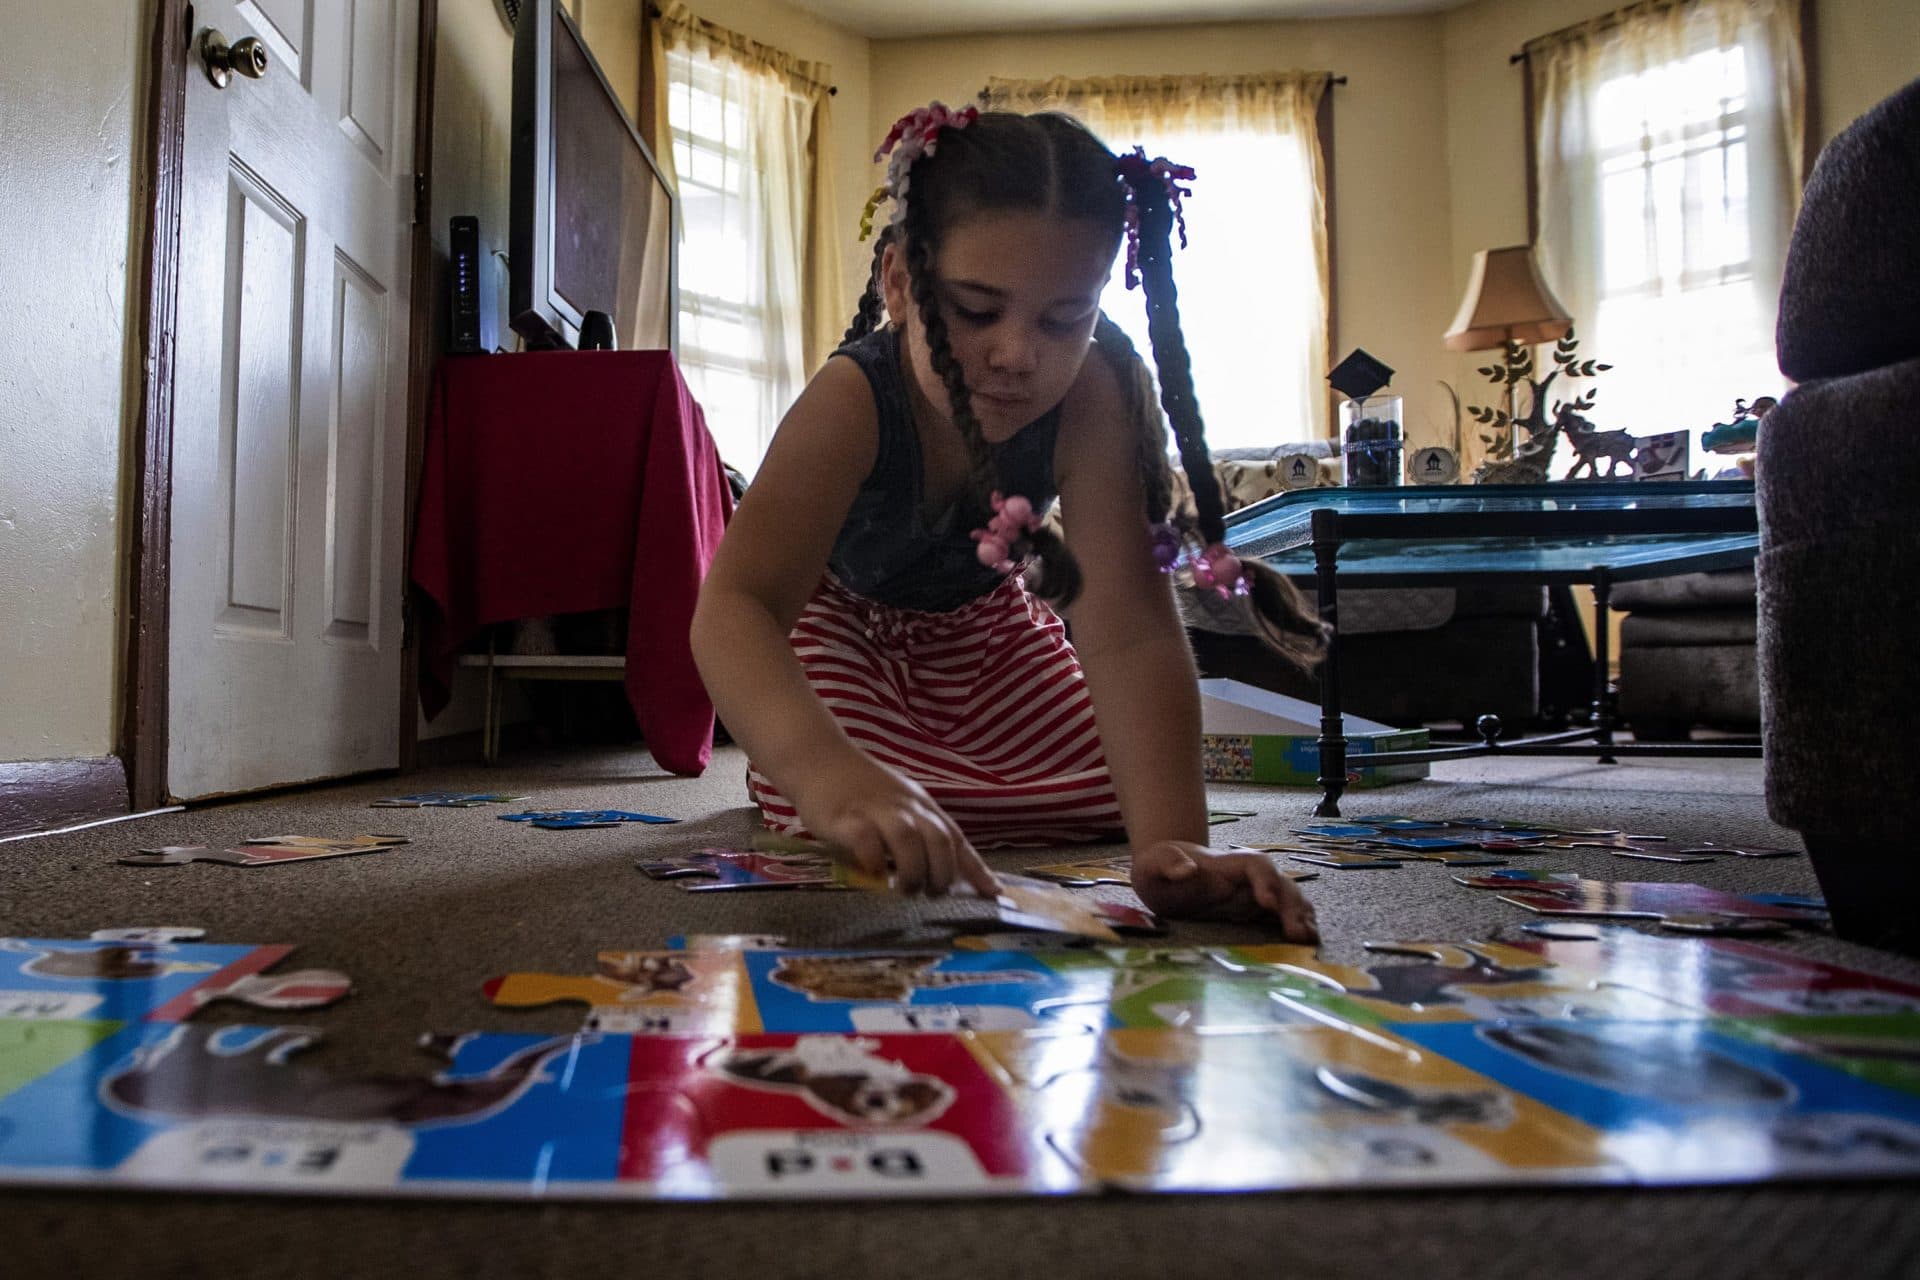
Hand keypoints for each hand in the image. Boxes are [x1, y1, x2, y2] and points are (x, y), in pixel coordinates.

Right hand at [796, 757, 999, 897]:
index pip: (955, 838)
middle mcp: (905, 806)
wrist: (818, 757)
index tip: (992, 893)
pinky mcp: (845, 817)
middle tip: (932, 893)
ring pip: (908, 839)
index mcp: (921, 805)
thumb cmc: (858, 787)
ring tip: (907, 889)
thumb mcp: (897, 805)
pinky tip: (874, 874)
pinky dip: (874, 860)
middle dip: (942, 873)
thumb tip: (935, 872)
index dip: (975, 868)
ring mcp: (876, 810)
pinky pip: (866, 839)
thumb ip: (915, 833)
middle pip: (938, 839)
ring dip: (913, 870)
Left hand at [1129, 841, 1319, 941]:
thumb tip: (1188, 870)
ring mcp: (1253, 894)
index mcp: (1226, 863)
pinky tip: (1306, 942)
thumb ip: (1167, 863)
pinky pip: (1283, 915)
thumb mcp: (1153, 863)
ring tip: (1308, 940)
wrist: (1162, 875)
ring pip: (1288, 899)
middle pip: (1280, 884)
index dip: (1265, 881)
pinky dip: (1298, 924)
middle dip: (1292, 907)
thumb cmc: (1158, 867)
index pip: (1256, 865)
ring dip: (1301, 916)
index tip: (1265, 903)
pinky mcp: (1253, 912)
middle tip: (1297, 934)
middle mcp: (1247, 877)